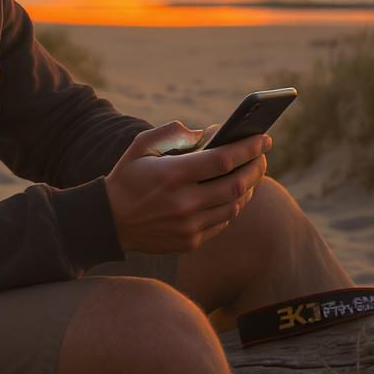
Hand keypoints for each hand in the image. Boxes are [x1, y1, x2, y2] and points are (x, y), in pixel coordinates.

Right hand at [104, 121, 270, 253]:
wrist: (109, 221)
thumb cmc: (128, 176)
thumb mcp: (141, 144)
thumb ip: (173, 132)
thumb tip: (207, 134)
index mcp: (172, 174)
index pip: (224, 159)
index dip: (248, 147)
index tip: (264, 137)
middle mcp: (184, 203)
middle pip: (237, 185)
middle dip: (256, 166)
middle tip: (262, 154)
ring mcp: (188, 225)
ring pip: (235, 205)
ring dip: (250, 187)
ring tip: (252, 171)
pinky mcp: (190, 241)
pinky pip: (223, 222)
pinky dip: (234, 205)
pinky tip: (236, 192)